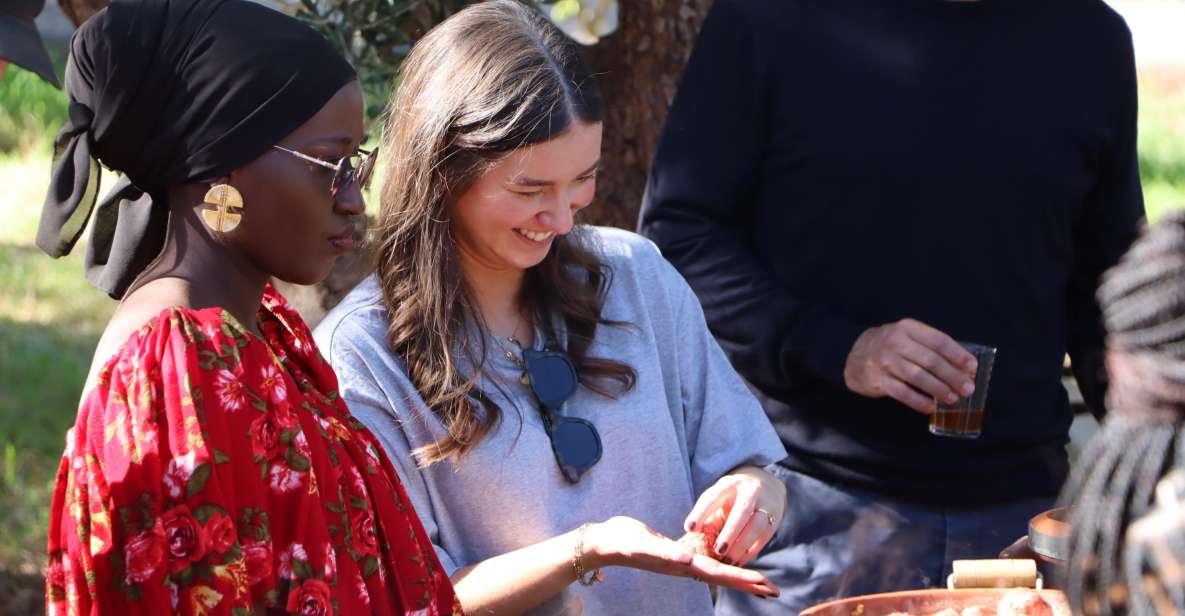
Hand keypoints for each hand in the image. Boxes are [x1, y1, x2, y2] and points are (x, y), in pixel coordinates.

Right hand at [583, 516, 777, 596]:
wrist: (608, 542)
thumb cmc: (624, 542)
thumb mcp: (645, 545)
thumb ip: (666, 553)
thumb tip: (688, 562)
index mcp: (683, 565)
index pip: (720, 573)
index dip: (743, 579)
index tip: (765, 585)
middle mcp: (686, 566)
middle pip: (724, 575)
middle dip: (750, 583)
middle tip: (775, 590)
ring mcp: (682, 561)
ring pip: (718, 569)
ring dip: (739, 575)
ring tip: (759, 580)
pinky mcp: (678, 552)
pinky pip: (706, 560)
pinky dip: (722, 563)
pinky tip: (728, 561)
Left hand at [683, 466, 786, 566]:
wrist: (766, 485)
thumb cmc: (733, 497)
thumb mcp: (719, 498)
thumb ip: (708, 516)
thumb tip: (692, 541)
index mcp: (728, 485)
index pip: (713, 498)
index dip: (701, 513)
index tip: (690, 529)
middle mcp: (749, 492)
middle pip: (741, 512)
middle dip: (730, 533)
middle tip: (718, 551)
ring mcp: (765, 504)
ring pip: (756, 526)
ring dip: (741, 546)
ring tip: (728, 562)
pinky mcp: (774, 519)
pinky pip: (763, 538)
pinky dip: (750, 552)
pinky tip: (739, 562)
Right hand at [843, 318, 977, 414]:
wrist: (851, 356)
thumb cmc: (888, 347)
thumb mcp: (906, 336)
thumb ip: (929, 346)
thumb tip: (962, 365)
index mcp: (907, 328)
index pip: (938, 340)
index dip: (958, 355)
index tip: (972, 367)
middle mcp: (895, 342)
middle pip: (930, 360)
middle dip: (953, 376)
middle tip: (968, 388)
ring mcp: (885, 361)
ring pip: (918, 377)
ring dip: (939, 389)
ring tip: (953, 398)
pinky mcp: (879, 380)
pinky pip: (903, 393)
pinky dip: (919, 401)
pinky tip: (931, 407)